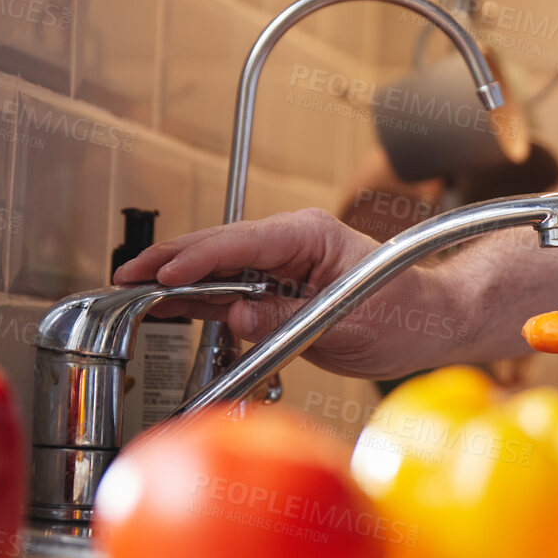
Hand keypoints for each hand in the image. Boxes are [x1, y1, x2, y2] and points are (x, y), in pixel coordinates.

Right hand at [114, 208, 464, 378]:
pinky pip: (233, 288)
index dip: (198, 257)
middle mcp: (293, 241)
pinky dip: (201, 297)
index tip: (165, 272)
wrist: (431, 322)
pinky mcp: (280, 286)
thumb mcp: (348, 322)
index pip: (243, 241)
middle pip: (221, 247)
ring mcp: (284, 263)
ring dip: (178, 279)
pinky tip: (169, 306)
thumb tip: (236, 314)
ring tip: (133, 292)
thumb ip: (287, 317)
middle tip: (126, 278)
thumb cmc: (406, 313)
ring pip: (220, 267)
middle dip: (171, 261)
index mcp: (312, 235)